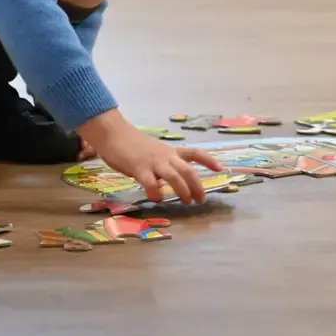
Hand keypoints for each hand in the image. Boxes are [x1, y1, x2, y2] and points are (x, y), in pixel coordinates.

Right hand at [77, 110, 223, 204]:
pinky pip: (151, 182)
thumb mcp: (153, 151)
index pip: (194, 153)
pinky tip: (157, 198)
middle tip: (201, 199)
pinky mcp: (139, 168)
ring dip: (183, 190)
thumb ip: (162, 164)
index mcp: (169, 151)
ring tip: (187, 202)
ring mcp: (153, 162)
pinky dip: (156, 192)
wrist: (113, 134)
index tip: (221, 168)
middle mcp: (165, 156)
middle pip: (187, 169)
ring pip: (174, 176)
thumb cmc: (131, 144)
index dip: (208, 160)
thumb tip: (169, 180)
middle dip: (197, 185)